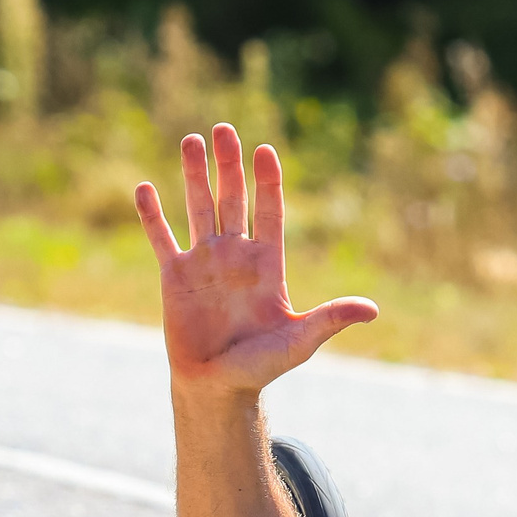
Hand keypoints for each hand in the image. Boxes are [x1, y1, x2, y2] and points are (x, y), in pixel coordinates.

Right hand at [135, 123, 376, 399]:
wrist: (218, 387)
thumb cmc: (261, 366)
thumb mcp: (300, 341)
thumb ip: (331, 319)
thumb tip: (372, 310)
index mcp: (267, 265)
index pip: (269, 212)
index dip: (267, 182)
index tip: (265, 150)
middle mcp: (235, 256)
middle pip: (232, 200)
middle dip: (229, 165)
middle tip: (225, 129)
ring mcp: (204, 263)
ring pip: (198, 208)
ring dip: (194, 175)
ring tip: (191, 140)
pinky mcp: (173, 276)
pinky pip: (161, 238)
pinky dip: (152, 215)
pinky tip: (144, 187)